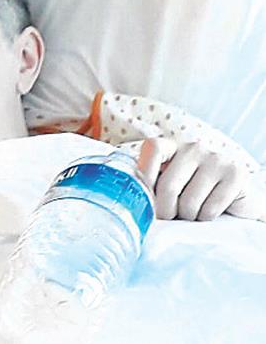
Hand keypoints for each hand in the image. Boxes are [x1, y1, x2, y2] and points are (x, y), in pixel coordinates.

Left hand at [137, 138, 264, 221]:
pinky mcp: (236, 174)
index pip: (153, 148)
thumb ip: (149, 189)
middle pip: (168, 185)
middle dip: (165, 211)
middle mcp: (193, 148)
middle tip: (170, 217)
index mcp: (171, 147)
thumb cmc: (190, 198)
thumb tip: (130, 206)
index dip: (145, 174)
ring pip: (189, 201)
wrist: (233, 206)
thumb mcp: (166, 189)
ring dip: (188, 217)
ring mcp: (216, 158)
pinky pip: (210, 208)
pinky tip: (211, 212)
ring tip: (193, 213)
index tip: (143, 197)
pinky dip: (206, 218)